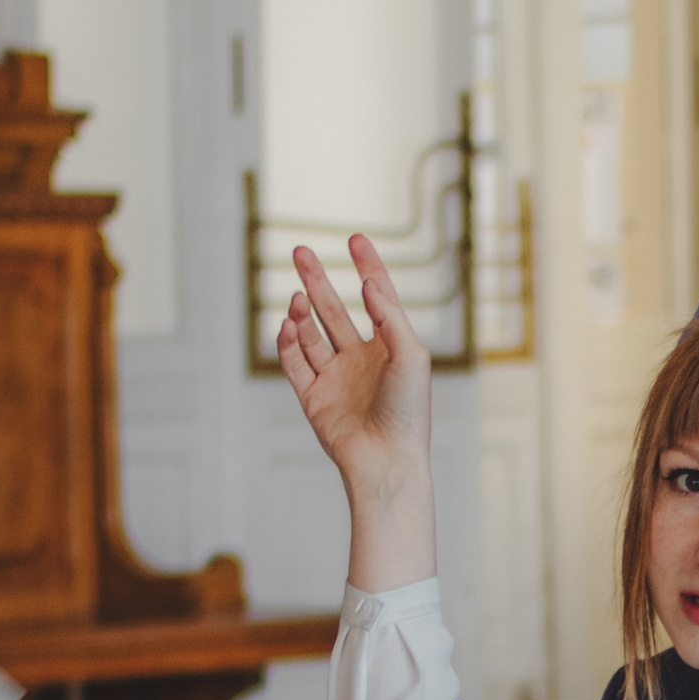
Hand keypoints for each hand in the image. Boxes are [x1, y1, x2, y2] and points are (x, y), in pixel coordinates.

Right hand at [277, 237, 436, 588]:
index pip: (377, 297)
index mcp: (390, 348)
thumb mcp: (411, 357)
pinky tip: (288, 324)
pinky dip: (287, 342)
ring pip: (310, 334)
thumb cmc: (408, 412)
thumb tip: (370, 283)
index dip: (367, 266)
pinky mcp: (313, 397)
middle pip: (333, 309)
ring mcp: (335, 378)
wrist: (386, 460)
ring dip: (301, 312)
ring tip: (297, 297)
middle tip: (299, 250)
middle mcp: (361, 360)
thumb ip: (392, 317)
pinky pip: (294, 363)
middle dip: (316, 279)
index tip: (355, 239)